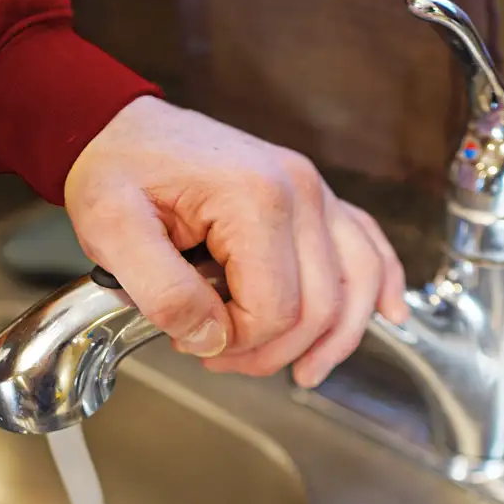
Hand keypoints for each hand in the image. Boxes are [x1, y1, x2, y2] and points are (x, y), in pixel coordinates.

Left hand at [64, 96, 407, 386]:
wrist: (122, 132)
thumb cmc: (117, 172)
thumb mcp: (113, 232)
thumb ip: (163, 294)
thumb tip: (213, 340)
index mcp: (255, 200)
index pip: (276, 309)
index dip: (239, 345)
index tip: (194, 344)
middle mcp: (300, 192)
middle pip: (321, 305)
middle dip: (274, 351)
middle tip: (222, 360)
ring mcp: (313, 193)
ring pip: (356, 284)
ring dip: (337, 338)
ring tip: (308, 372)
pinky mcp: (312, 200)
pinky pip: (366, 245)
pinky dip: (380, 285)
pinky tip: (391, 315)